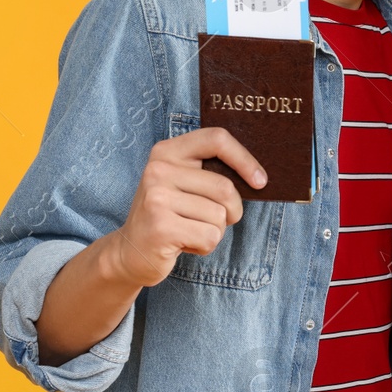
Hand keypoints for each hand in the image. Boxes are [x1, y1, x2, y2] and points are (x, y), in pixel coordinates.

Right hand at [110, 127, 266, 286]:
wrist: (131, 252)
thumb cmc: (169, 216)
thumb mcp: (183, 185)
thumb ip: (210, 174)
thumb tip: (257, 176)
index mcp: (167, 152)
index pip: (216, 139)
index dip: (245, 159)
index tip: (260, 181)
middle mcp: (159, 170)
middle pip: (225, 187)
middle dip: (232, 212)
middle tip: (213, 221)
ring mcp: (157, 198)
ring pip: (220, 216)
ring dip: (215, 232)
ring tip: (189, 232)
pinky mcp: (161, 227)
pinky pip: (210, 236)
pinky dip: (206, 247)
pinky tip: (184, 244)